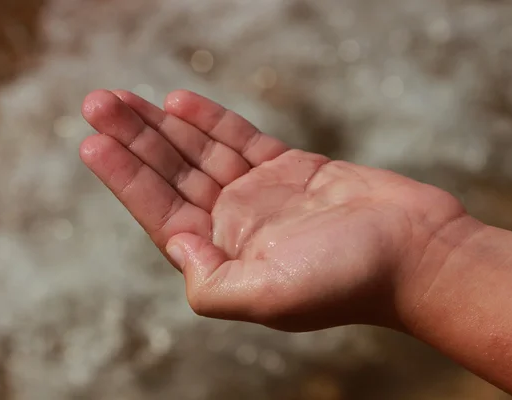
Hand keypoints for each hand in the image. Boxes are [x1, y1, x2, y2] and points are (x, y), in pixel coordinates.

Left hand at [81, 90, 464, 331]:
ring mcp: (264, 195)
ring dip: (163, 125)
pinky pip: (242, 139)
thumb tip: (173, 243)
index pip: (161, 214)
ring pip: (201, 153)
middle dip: (134, 141)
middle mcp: (238, 226)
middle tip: (97, 102)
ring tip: (124, 99)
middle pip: (173, 177)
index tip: (93, 142)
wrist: (418, 253)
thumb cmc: (350, 279)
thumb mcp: (270, 297)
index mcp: (226, 257)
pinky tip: (181, 103)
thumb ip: (211, 283)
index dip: (125, 179)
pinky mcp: (292, 169)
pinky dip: (212, 121)